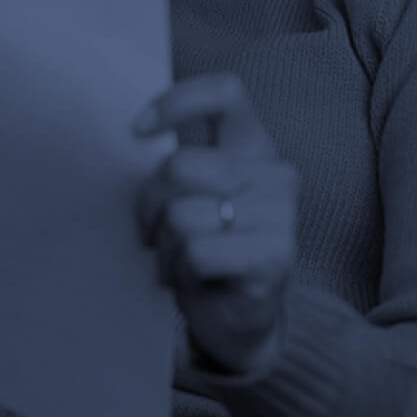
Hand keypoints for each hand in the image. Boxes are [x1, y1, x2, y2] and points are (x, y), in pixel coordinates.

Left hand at [132, 73, 297, 376]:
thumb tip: (136, 134)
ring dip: (166, 246)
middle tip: (157, 233)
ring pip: (182, 214)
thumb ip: (177, 163)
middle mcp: (275, 175)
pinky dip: (181, 271)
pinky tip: (194, 280)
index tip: (137, 132)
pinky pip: (197, 251)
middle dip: (151, 204)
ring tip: (180, 261)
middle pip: (181, 165)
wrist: (240, 322)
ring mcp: (281, 217)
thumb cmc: (206, 248)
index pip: (225, 94)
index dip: (176, 103)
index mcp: (254, 147)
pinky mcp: (274, 258)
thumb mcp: (191, 195)